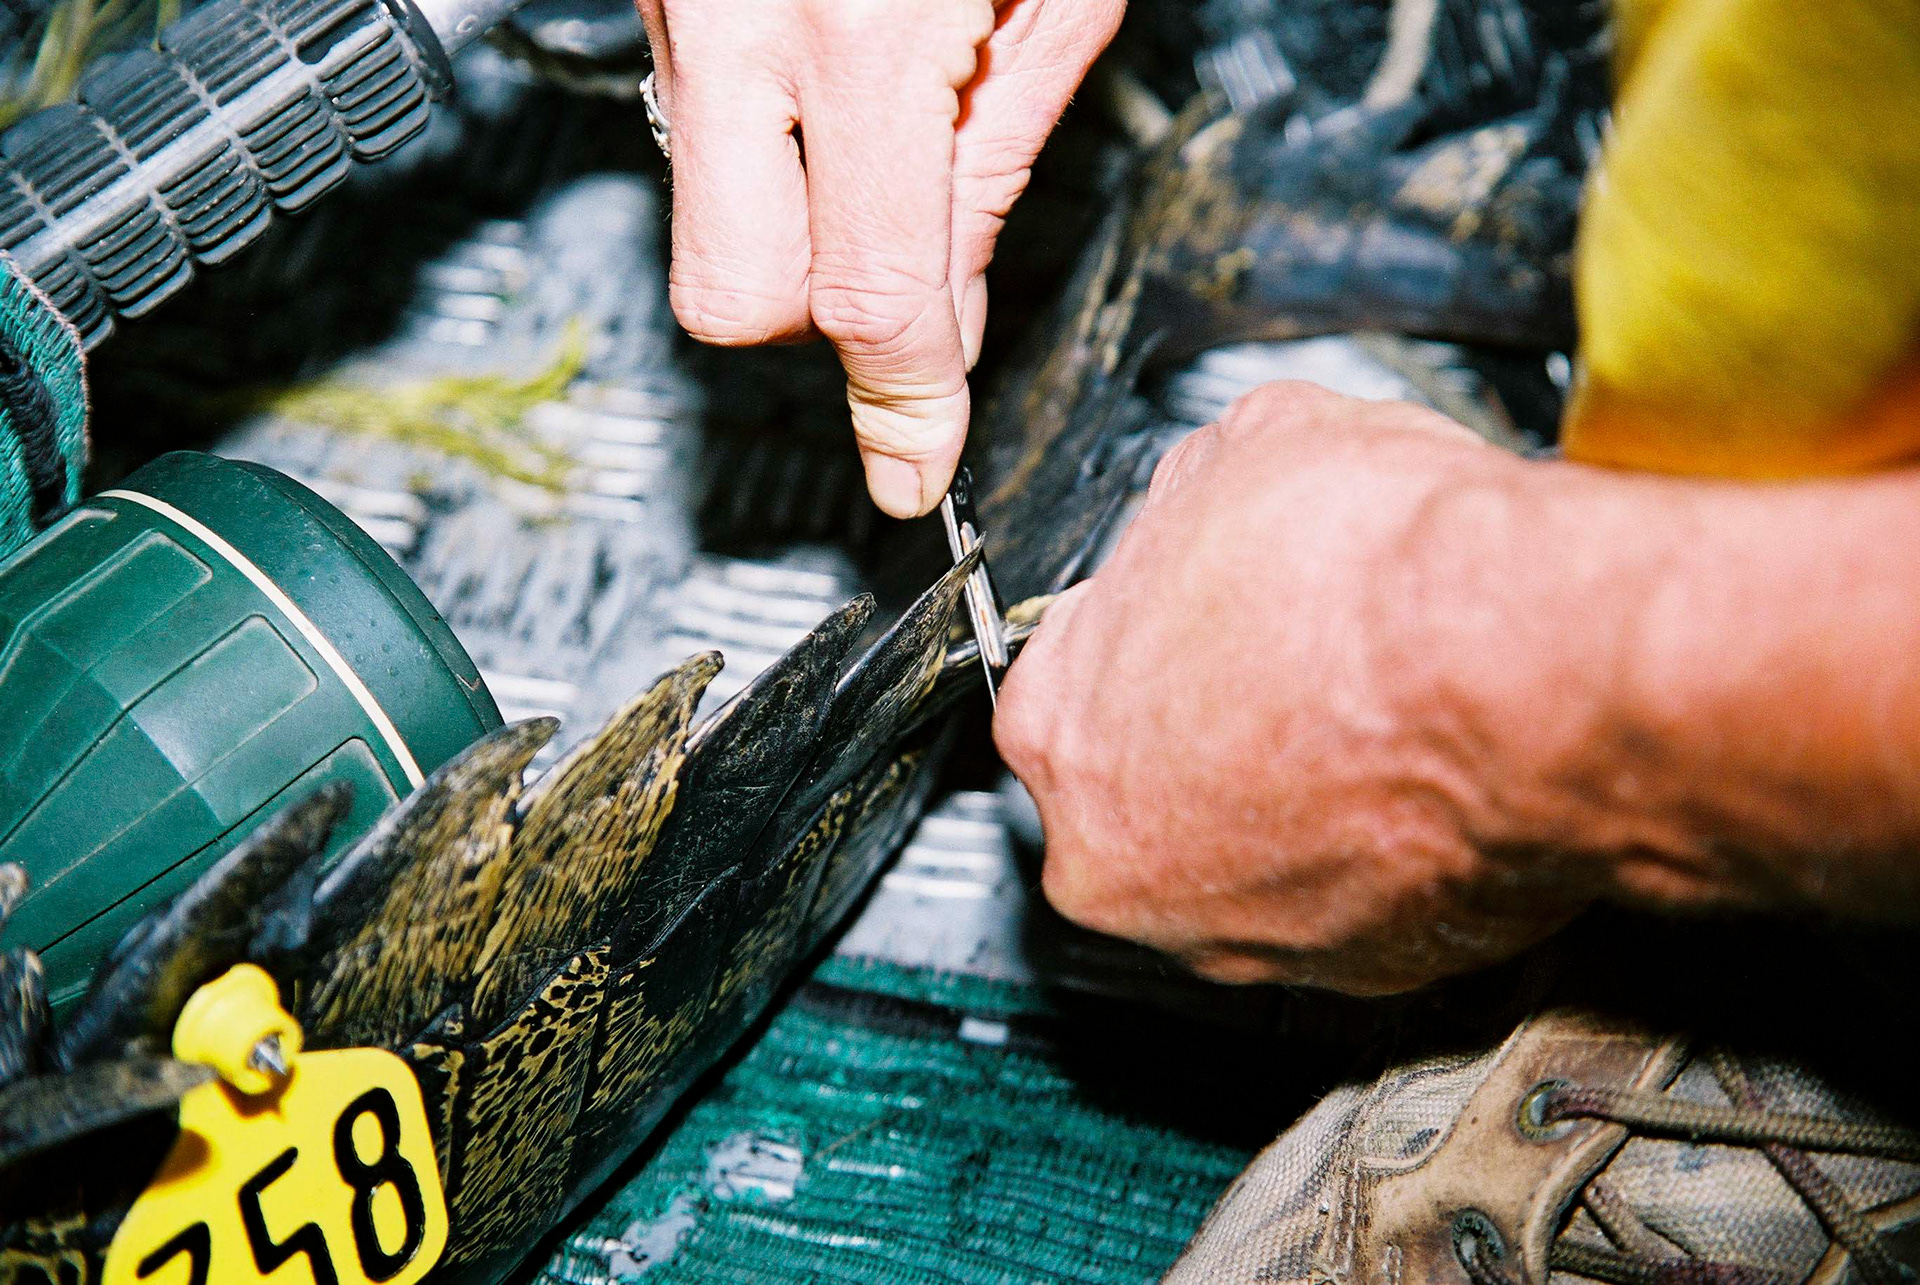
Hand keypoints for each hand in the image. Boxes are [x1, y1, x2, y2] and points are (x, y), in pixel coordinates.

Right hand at [636, 0, 1124, 517]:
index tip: (916, 464)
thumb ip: (994, 167)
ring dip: (782, 224)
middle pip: (730, 295)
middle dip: (813, 322)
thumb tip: (947, 324)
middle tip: (892, 264)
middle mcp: (734, 16)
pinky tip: (825, 87)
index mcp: (860, 25)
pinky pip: (686, 124)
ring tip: (872, 132)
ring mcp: (671, 2)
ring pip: (695, 214)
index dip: (904, 401)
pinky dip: (755, 142)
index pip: (870, 292)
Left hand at [994, 382, 1607, 994]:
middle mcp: (1120, 861)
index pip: (1066, 678)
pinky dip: (1376, 851)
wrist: (1534, 673)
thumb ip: (1190, 502)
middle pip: (1138, 786)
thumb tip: (1210, 496)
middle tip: (1284, 661)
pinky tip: (1422, 773)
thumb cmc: (1384, 580)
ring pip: (1240, 859)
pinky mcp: (1359, 978)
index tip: (1195, 609)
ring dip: (1286, 795)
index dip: (1144, 627)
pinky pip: (1347, 906)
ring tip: (1365, 712)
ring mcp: (1237, 938)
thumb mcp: (1249, 450)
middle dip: (1203, 727)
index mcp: (1058, 729)